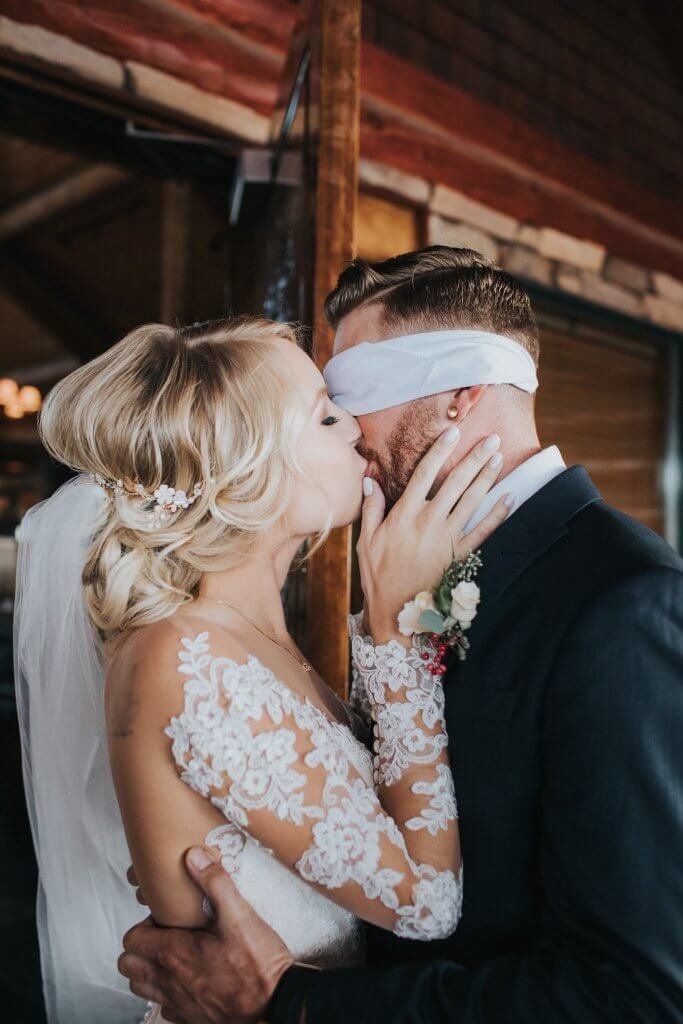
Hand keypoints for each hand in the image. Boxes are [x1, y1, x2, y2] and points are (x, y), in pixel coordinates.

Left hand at [119, 846, 293, 1023]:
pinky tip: (190, 977)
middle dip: (141, 947)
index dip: (145, 924)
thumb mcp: (240, 915)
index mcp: (174, 954)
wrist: (276, 1005)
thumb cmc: (258, 964)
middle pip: (128, 966)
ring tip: (175, 954)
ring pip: (141, 988)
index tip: (167, 917)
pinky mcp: (191, 1018)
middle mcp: (170, 982)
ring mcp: (179, 1003)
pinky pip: (164, 1006)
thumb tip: (193, 856)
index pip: (131, 940)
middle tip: (167, 934)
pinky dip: (168, 991)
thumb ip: (215, 883)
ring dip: (150, 970)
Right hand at [358, 429, 510, 642]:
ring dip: (487, 477)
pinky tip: (509, 497)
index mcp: (404, 513)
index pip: (424, 472)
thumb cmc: (378, 576)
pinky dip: (498, 514)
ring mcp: (446, 538)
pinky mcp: (460, 556)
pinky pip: (483, 531)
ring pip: (472, 501)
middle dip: (475, 457)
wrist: (396, 613)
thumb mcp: (367, 541)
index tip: (453, 431)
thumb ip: (371, 509)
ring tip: (498, 458)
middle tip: (492, 438)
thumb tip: (369, 480)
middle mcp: (428, 520)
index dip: (440, 449)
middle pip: (455, 481)